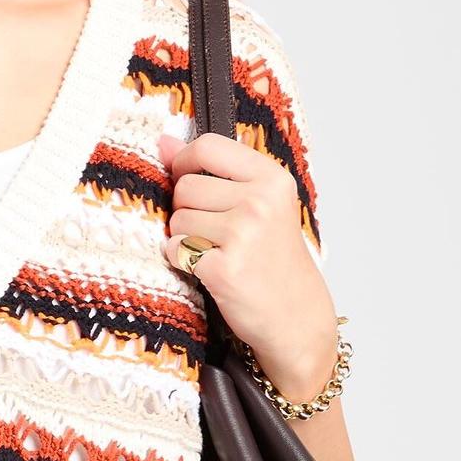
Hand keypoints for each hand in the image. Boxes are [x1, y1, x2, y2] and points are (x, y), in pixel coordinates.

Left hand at [157, 130, 339, 401]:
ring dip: (184, 238)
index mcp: (272, 179)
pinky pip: (174, 251)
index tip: (184, 176)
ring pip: (177, 220)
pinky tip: (209, 270)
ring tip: (215, 252)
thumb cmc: (276, 262)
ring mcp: (242, 235)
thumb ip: (214, 171)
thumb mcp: (261, 206)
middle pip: (185, 187)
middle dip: (186, 210)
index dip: (184, 161)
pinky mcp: (222, 269)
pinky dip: (182, 262)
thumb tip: (163, 141)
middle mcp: (259, 202)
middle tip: (213, 232)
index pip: (207, 146)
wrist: (297, 318)